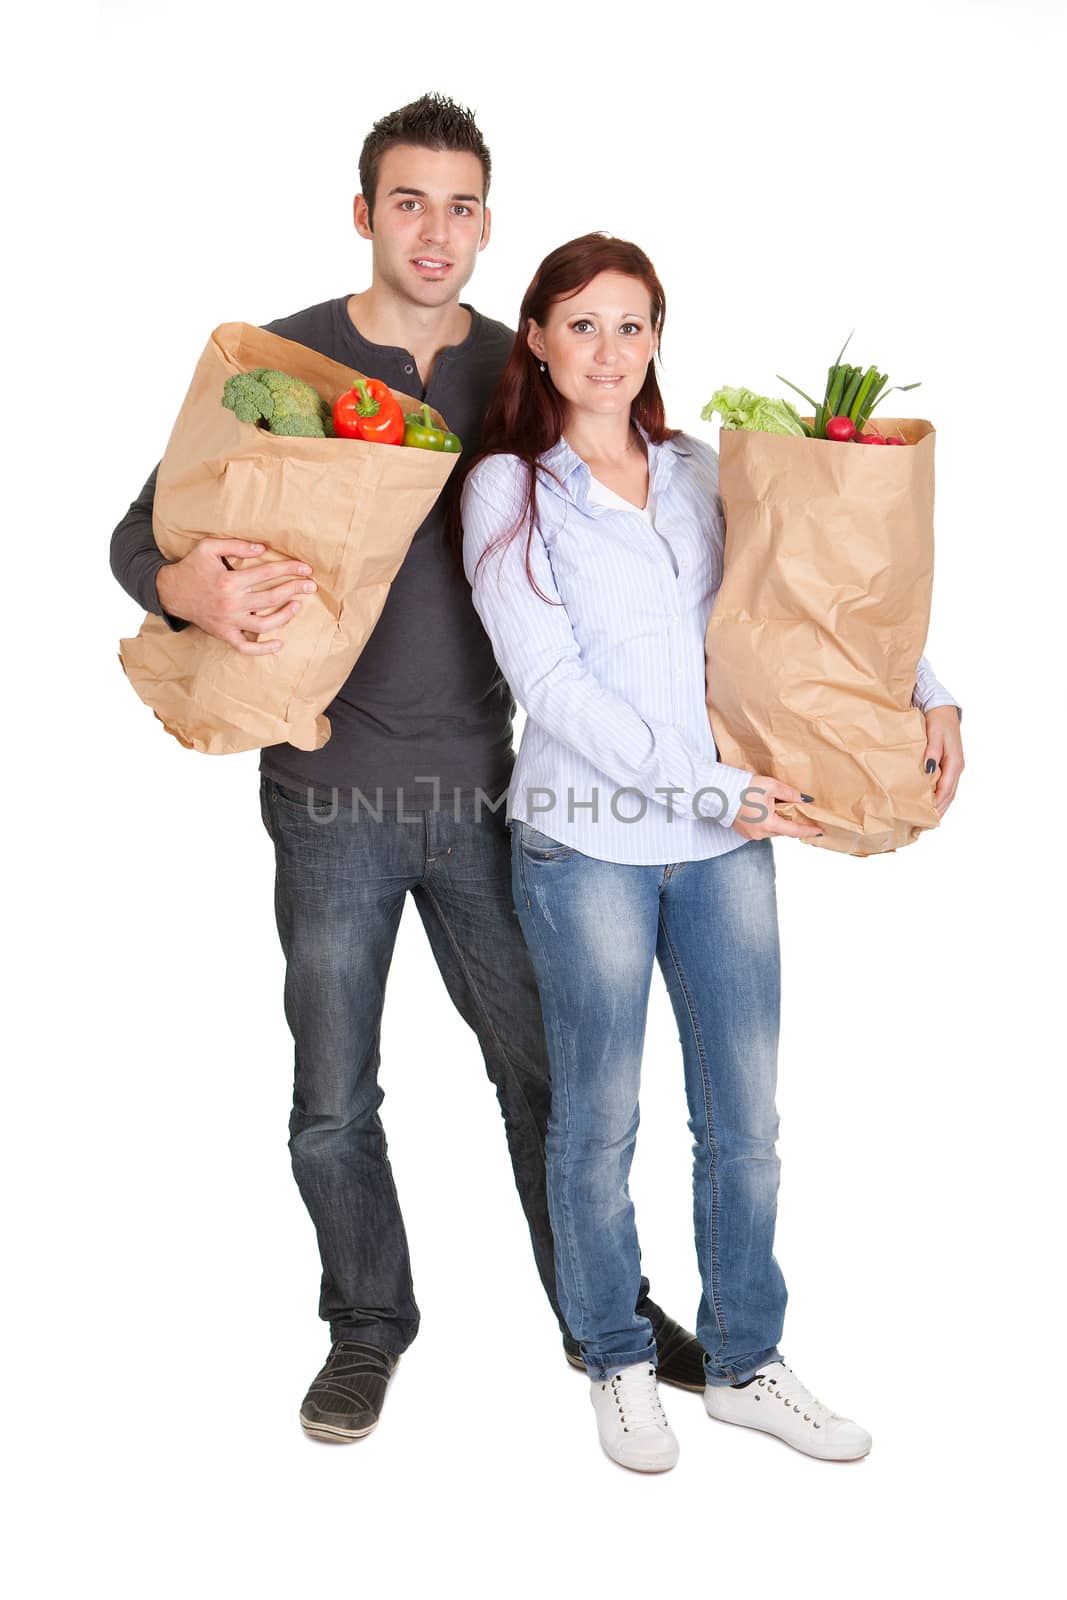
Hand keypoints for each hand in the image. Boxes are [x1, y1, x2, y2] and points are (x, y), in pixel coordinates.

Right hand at [155, 539, 315, 655]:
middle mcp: (232, 603)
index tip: (305, 568)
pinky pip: (246, 647)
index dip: (289, 569)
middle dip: (295, 589)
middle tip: (310, 585)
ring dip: (286, 615)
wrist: (169, 592)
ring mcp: (229, 621)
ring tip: (298, 605)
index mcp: (230, 580)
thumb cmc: (192, 567)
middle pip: (272, 597)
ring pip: (265, 623)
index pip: (268, 573)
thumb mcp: (208, 547)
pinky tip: (279, 644)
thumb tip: (263, 549)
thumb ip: (236, 545)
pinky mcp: (224, 634)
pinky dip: (263, 649)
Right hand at [730, 774, 822, 841]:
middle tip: (797, 810)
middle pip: (783, 830)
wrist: (718, 792)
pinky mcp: (744, 832)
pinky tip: (763, 810)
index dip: (808, 830)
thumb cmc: (743, 788)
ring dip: (777, 821)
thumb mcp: (770, 786)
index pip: (794, 830)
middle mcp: (760, 833)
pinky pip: (761, 829)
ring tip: (776, 807)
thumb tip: (804, 799)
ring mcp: (751, 835)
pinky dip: (767, 822)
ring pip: (772, 830)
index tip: (819, 831)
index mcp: (769, 823)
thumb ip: (790, 793)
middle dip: (791, 822)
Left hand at [923, 705, 963, 815]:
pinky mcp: (949, 765)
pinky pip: (946, 785)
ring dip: (940, 805)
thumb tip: (929, 770)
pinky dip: (940, 796)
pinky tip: (932, 803)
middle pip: (949, 795)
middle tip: (924, 824)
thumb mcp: (935, 734)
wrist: (943, 709)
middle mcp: (957, 768)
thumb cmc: (938, 721)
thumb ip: (932, 752)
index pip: (946, 789)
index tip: (925, 815)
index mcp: (955, 763)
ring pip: (949, 792)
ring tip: (928, 819)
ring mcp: (954, 767)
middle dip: (939, 810)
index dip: (937, 804)